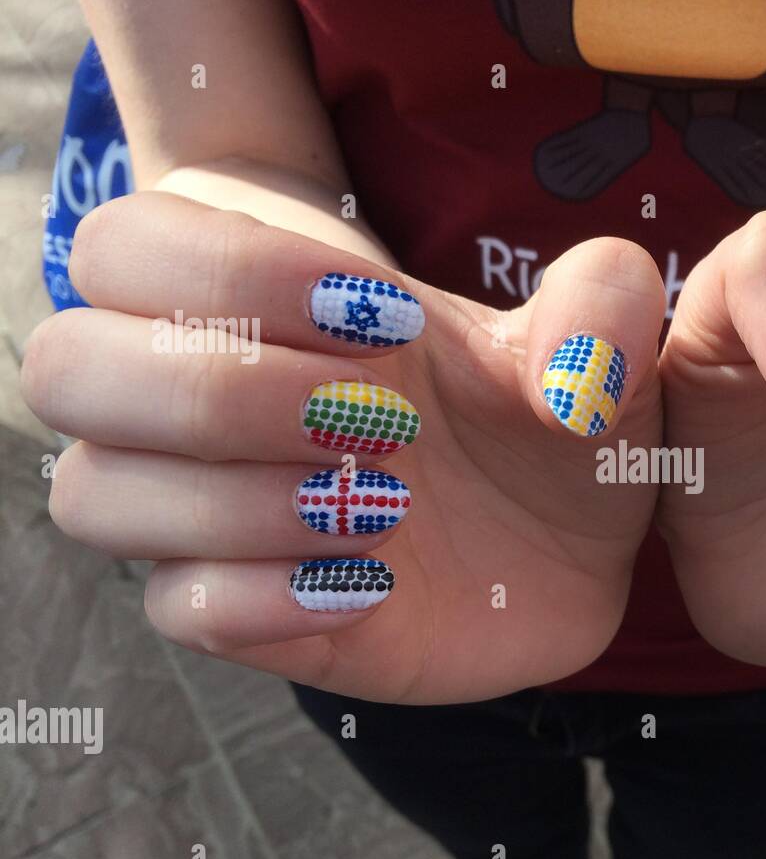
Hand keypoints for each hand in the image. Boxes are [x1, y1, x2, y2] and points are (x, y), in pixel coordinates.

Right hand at [22, 192, 664, 701]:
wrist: (576, 547)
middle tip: (372, 418)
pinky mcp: (246, 613)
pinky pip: (177, 607)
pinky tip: (371, 585)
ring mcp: (215, 514)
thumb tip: (576, 338)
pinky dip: (261, 598)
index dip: (228, 270)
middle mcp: (210, 402)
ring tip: (383, 508)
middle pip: (70, 368)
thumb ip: (601, 312)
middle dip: (220, 389)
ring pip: (97, 495)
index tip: (383, 316)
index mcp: (267, 303)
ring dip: (236, 500)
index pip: (123, 244)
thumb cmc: (555, 426)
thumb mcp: (598, 356)